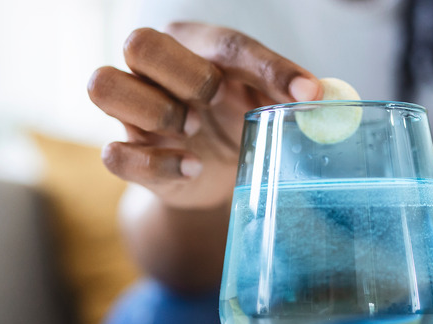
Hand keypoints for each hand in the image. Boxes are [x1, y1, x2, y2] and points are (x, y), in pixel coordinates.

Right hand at [88, 24, 321, 208]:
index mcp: (196, 46)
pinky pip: (114, 154)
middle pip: (140, 42)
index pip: (226, 43)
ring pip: (104, 84)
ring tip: (193, 131)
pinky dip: (154, 164)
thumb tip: (328, 100)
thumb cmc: (239, 120)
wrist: (216, 173)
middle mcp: (156, 70)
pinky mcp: (131, 155)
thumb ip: (293, 96)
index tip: (307, 93)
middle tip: (214, 99)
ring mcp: (136, 113)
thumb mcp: (268, 103)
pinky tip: (190, 167)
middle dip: (184, 74)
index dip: (269, 67)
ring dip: (156, 110)